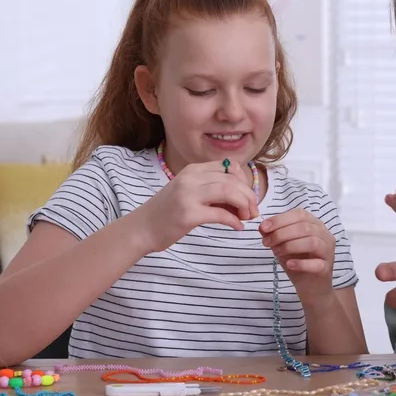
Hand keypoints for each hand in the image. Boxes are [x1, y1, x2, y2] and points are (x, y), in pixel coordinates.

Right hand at [133, 160, 259, 252]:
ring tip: (247, 217)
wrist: (142, 228)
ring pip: (229, 192)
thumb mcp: (189, 191)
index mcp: (193, 170)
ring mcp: (188, 195)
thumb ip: (212, 189)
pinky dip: (234, 221)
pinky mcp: (188, 214)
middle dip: (249, 195)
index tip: (248, 197)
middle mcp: (191, 178)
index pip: (229, 167)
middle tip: (253, 211)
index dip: (245, 182)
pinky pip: (221, 214)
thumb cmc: (168, 212)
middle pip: (232, 180)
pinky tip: (237, 227)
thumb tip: (244, 197)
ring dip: (244, 205)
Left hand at [259, 209, 335, 297]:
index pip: (300, 214)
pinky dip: (300, 263)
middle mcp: (325, 235)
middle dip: (281, 233)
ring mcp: (328, 251)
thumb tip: (263, 227)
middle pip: (305, 227)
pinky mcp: (326, 268)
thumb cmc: (297, 262)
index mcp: (315, 225)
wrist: (310, 287)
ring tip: (276, 253)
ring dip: (290, 246)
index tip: (263, 227)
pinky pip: (315, 263)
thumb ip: (275, 235)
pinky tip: (289, 264)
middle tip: (267, 243)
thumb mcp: (283, 246)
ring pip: (312, 241)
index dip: (281, 219)